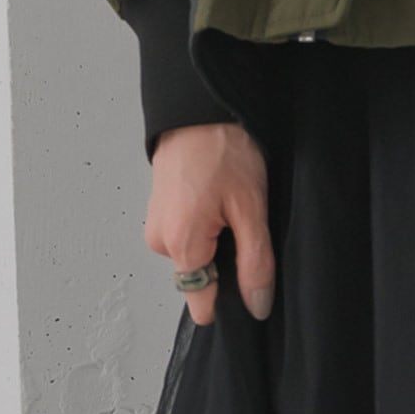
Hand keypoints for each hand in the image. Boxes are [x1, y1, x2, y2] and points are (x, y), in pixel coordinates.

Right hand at [146, 119, 274, 326]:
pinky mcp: (160, 212)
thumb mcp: (251, 208)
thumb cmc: (223, 149)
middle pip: (203, 277)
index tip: (249, 274)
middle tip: (241, 220)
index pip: (202, 303)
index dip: (232, 297)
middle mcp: (161, 242)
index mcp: (181, 245)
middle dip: (227, 258)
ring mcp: (157, 225)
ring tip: (229, 203)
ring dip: (217, 239)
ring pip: (197, 255)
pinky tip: (216, 198)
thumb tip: (256, 305)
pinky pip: (188, 235)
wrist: (198, 108)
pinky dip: (206, 224)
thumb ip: (255, 263)